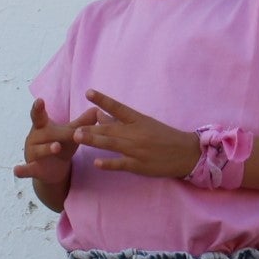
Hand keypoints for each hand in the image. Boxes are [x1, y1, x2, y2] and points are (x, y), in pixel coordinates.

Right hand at [14, 98, 82, 191]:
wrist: (53, 169)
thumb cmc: (61, 145)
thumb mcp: (71, 133)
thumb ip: (82, 122)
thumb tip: (98, 109)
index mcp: (42, 127)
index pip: (39, 115)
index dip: (38, 108)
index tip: (39, 100)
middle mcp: (34, 138)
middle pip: (44, 133)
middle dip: (57, 133)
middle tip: (70, 133)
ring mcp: (32, 153)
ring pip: (39, 150)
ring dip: (47, 149)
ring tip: (57, 147)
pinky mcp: (33, 168)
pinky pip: (26, 169)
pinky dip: (22, 170)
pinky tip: (16, 170)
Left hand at [77, 91, 204, 177]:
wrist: (186, 153)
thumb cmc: (163, 136)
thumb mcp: (144, 123)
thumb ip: (120, 121)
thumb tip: (98, 114)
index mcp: (139, 120)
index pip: (118, 108)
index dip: (103, 100)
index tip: (88, 92)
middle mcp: (137, 133)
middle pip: (110, 129)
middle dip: (91, 129)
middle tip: (72, 128)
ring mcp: (138, 149)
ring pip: (112, 144)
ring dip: (94, 141)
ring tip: (78, 138)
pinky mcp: (139, 165)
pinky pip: (122, 163)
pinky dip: (109, 163)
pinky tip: (96, 162)